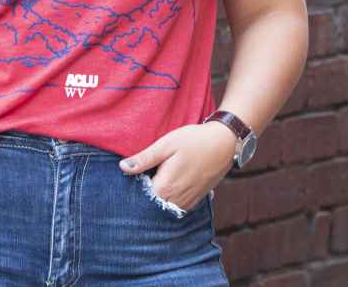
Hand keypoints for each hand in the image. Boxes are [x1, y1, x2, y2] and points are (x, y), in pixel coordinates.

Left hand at [118, 121, 236, 210]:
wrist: (224, 143)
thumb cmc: (193, 140)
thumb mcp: (166, 144)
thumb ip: (145, 158)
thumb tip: (123, 167)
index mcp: (167, 186)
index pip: (141, 197)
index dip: (133, 187)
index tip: (131, 175)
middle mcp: (177, 199)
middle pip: (152, 203)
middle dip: (144, 193)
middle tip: (141, 174)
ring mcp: (188, 201)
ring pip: (165, 206)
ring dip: (157, 196)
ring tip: (154, 177)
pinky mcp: (196, 199)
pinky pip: (177, 205)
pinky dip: (170, 198)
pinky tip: (167, 183)